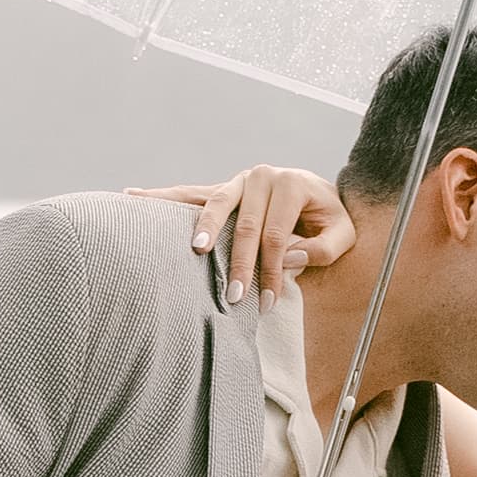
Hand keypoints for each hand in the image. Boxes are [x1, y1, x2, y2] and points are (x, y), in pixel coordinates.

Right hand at [129, 164, 354, 303]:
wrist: (318, 193)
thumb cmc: (328, 218)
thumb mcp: (342, 234)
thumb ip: (323, 248)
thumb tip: (290, 258)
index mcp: (292, 183)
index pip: (278, 235)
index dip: (273, 270)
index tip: (266, 300)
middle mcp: (263, 175)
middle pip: (246, 225)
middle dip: (239, 263)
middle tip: (233, 294)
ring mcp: (240, 180)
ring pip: (215, 203)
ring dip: (203, 227)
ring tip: (194, 247)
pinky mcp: (224, 188)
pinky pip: (192, 194)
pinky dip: (164, 197)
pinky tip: (133, 197)